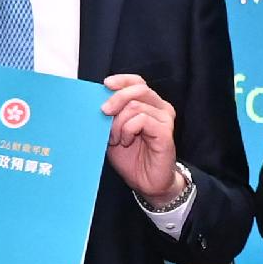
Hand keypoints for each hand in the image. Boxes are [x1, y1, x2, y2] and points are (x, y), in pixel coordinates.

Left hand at [99, 72, 187, 203]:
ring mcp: (165, 119)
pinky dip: (127, 130)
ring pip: (136, 106)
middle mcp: (161, 108)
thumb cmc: (132, 158)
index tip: (106, 85)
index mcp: (150, 104)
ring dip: (119, 123)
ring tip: (116, 138)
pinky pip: (142, 120)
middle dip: (117, 99)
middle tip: (104, 112)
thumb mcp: (114, 133)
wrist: (147, 183)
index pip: (138, 81)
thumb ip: (110, 116)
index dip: (122, 80)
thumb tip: (97, 101)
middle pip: (138, 89)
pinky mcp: (165, 132)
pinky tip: (126, 141)